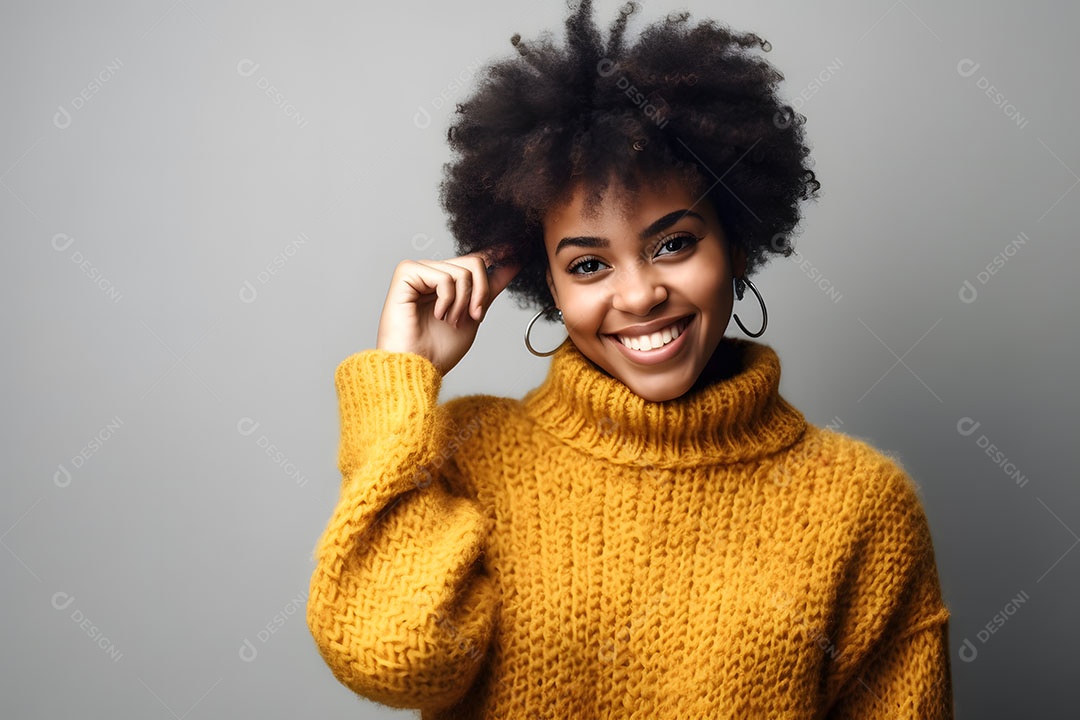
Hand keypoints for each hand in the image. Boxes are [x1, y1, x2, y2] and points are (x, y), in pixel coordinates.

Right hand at [376, 248, 520, 375]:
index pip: (474, 261)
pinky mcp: (406, 273)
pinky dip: (447, 300)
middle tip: (473, 316)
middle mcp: (433, 273)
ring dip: (463, 303)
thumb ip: (488, 289)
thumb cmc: (439, 349)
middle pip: (474, 262)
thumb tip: (511, 264)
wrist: (418, 366)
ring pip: (462, 271)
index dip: (496, 254)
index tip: (516, 247)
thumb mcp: (474, 315)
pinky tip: (437, 314)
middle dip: (481, 293)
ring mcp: (419, 271)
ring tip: (450, 321)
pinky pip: (443, 277)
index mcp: (446, 282)